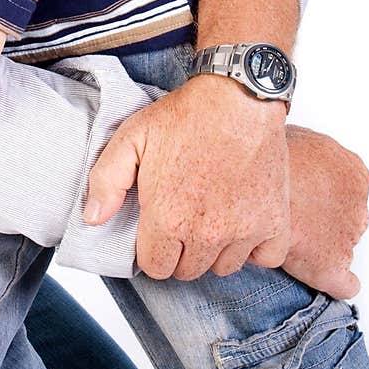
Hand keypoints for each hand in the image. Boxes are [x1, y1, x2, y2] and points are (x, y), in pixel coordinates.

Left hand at [84, 74, 289, 279]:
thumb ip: (106, 181)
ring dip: (215, 250)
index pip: (156, 267)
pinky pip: (266, 258)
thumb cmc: (186, 116)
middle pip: (188, 271)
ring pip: (224, 267)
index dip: (153, 249)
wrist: (239, 97)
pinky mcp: (275, 222)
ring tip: (211, 215)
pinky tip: (243, 220)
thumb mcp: (132, 137)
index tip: (158, 227)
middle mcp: (207, 233)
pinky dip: (256, 247)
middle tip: (183, 216)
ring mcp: (245, 231)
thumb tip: (94, 219)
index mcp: (169, 217)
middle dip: (181, 250)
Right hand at [279, 125, 368, 298]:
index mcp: (353, 173)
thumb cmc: (269, 159)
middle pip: (343, 217)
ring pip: (337, 244)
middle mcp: (356, 207)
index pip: (346, 187)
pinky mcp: (331, 267)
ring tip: (281, 235)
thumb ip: (306, 150)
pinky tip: (314, 272)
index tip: (302, 193)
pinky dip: (334, 281)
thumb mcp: (295, 136)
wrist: (253, 186)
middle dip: (319, 217)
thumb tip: (292, 153)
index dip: (320, 191)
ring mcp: (346, 237)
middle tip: (288, 213)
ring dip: (315, 243)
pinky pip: (343, 283)